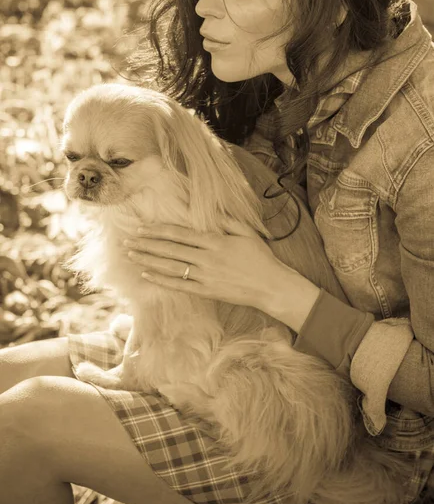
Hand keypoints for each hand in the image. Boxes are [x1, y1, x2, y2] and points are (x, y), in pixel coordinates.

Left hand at [123, 219, 287, 310]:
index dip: (158, 231)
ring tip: (131, 255)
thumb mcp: (246, 232)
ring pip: (170, 267)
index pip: (180, 234)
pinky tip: (147, 274)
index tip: (142, 228)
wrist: (271, 286)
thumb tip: (207, 210)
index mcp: (215, 241)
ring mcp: (205, 276)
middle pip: (170, 249)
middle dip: (146, 245)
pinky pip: (179, 285)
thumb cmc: (260, 257)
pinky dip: (161, 280)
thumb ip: (226, 220)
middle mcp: (207, 258)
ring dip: (148, 260)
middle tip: (127, 241)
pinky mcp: (207, 292)